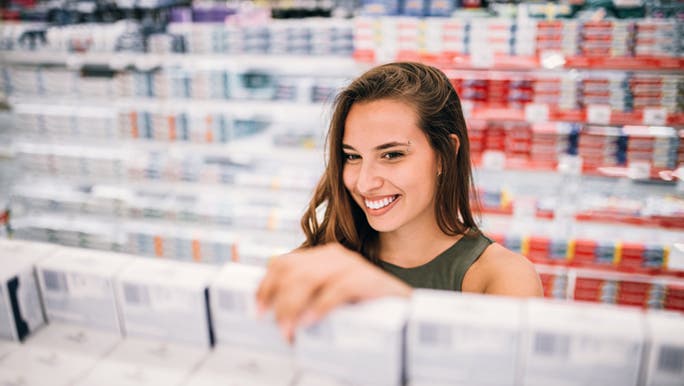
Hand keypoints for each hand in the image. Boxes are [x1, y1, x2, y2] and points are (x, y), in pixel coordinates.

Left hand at [255, 242, 411, 342]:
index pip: (283, 263)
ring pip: (308, 277)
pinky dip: (320, 307)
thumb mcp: (330, 301)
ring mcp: (351, 265)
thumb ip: (308, 300)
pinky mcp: (367, 279)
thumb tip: (277, 317)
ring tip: (289, 329)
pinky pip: (337, 290)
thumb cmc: (365, 309)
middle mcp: (334, 257)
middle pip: (291, 270)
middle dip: (277, 299)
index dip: (265, 285)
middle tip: (276, 326)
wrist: (406, 312)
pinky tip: (311, 321)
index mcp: (322, 258)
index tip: (257, 309)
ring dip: (293, 307)